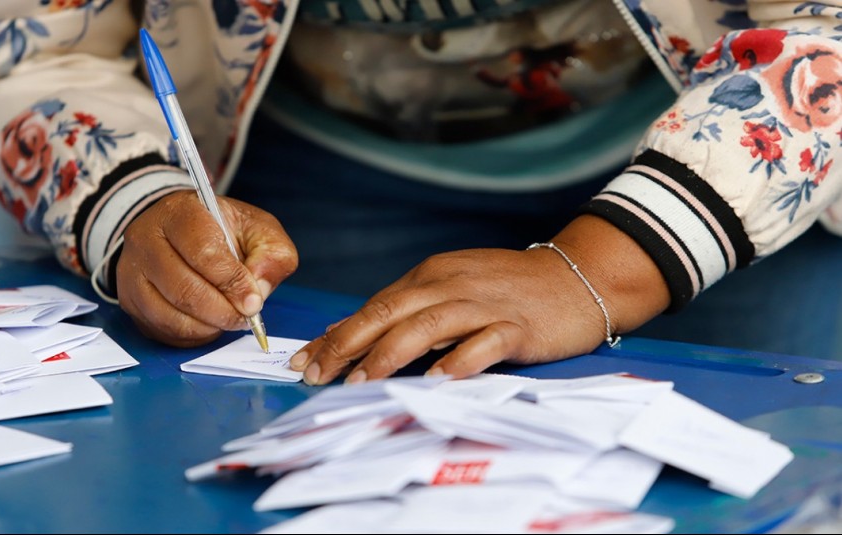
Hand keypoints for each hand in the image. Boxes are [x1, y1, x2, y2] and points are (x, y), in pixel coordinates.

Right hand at [116, 189, 297, 346]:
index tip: (253, 301)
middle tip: (245, 316)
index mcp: (179, 212)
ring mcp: (131, 272)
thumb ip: (271, 254)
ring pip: (170, 315)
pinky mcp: (130, 301)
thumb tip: (259, 290)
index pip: (203, 251)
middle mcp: (145, 240)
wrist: (180, 232)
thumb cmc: (221, 231)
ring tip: (230, 319)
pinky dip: (192, 335)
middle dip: (222, 310)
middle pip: (184, 288)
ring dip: (208, 325)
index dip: (232, 281)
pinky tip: (210, 323)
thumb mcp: (256, 229)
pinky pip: (162, 330)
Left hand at [290, 215, 669, 384]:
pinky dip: (461, 360)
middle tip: (317, 375)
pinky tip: (439, 380)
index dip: (337, 334)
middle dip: (349, 344)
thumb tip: (350, 334)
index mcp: (431, 275)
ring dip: (390, 354)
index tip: (304, 361)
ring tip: (361, 381)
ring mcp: (485, 304)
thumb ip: (406, 311)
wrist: (578, 277)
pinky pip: (486, 342)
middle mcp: (452, 284)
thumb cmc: (508, 289)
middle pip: (391, 312)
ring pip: (429, 325)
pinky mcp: (518, 325)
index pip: (375, 306)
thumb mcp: (451, 289)